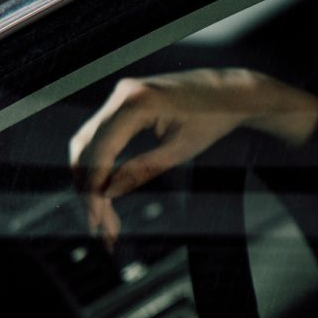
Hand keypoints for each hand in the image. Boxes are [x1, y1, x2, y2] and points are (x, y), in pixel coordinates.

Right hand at [67, 68, 317, 247]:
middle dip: (88, 188)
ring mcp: (120, 96)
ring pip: (87, 142)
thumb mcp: (180, 150)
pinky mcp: (123, 103)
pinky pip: (100, 135)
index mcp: (136, 102)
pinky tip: (104, 189)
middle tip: (98, 225)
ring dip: (88, 177)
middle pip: (86, 147)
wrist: (230, 91)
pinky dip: (98, 163)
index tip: (97, 218)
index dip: (94, 186)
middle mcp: (121, 94)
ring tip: (101, 215)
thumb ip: (141, 170)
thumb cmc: (213, 119)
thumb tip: (108, 193)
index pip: (101, 149)